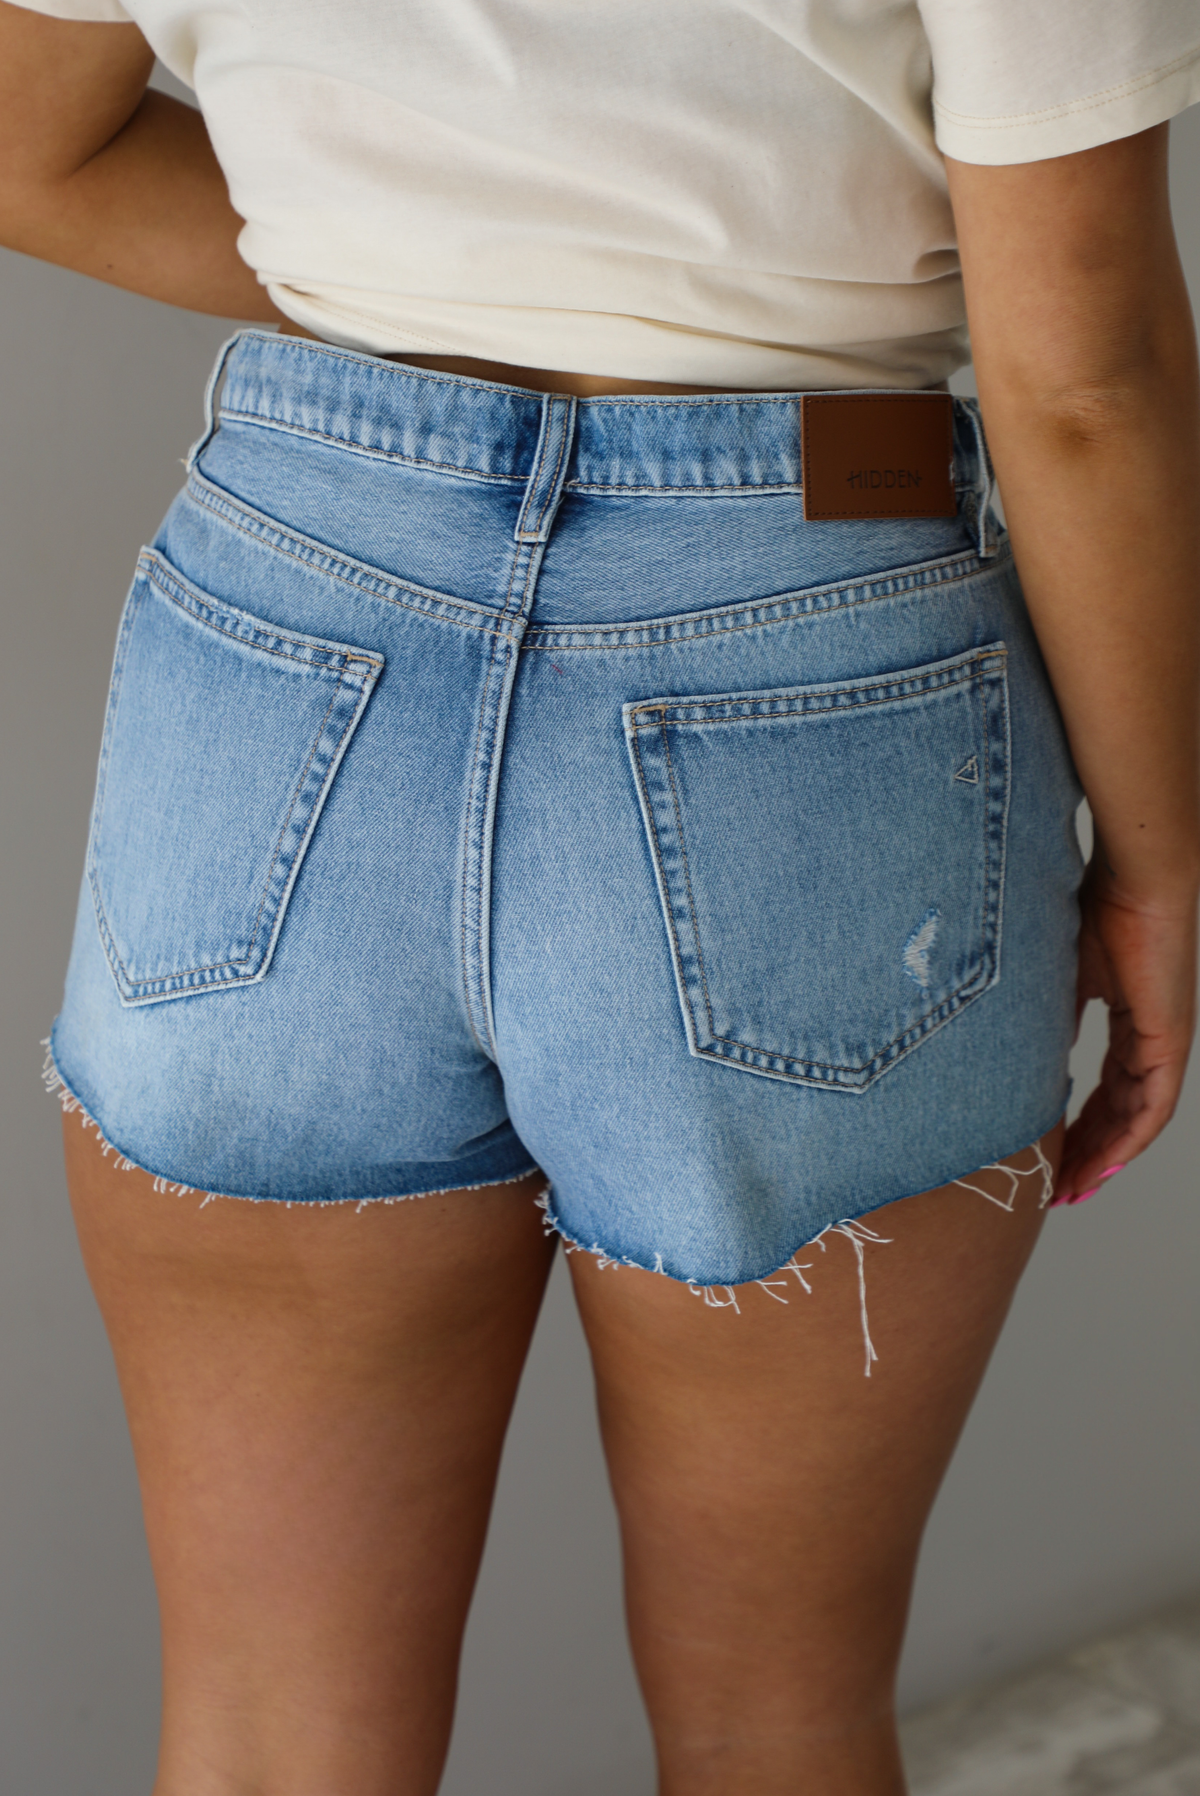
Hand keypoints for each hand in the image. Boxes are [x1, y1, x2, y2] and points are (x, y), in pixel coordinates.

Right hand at [1054, 855, 1197, 1202]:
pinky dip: (1129, 1140)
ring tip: (1073, 1189)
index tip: (1052, 1153)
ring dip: (1106, 1157)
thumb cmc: (1093, 904)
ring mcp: (1163, 1039)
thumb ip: (1048, 1013)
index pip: (1108, 1087)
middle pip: (1121, 1111)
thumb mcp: (1058, 972)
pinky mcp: (1169, 1038)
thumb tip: (1022, 1050)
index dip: (1081, 1124)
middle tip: (1058, 1187)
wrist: (1136, 874)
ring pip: (1137, 1117)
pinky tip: (1105, 1165)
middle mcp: (1150, 1036)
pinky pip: (1153, 1106)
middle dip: (1089, 1153)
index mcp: (1129, 1018)